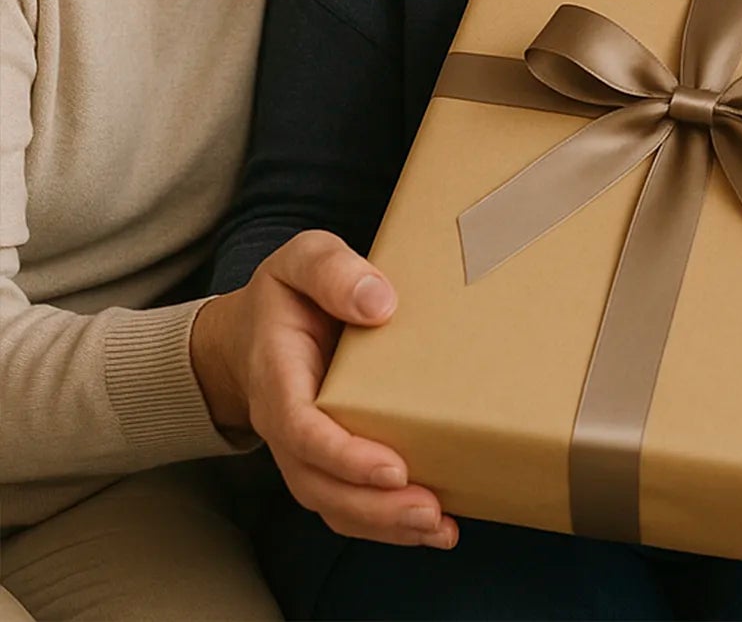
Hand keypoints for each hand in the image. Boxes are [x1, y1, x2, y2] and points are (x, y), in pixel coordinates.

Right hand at [191, 230, 456, 548]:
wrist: (255, 329)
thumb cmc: (287, 294)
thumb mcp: (303, 259)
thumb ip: (333, 271)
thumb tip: (379, 303)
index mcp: (278, 376)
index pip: (302, 429)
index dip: (344, 455)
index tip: (392, 468)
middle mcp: (287, 425)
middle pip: (319, 484)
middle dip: (374, 506)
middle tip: (430, 510)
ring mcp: (305, 450)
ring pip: (335, 504)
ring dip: (385, 524)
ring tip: (440, 527)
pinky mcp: (329, 460)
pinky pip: (349, 503)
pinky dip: (386, 523)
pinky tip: (433, 528)